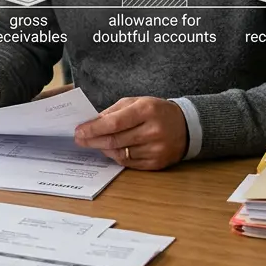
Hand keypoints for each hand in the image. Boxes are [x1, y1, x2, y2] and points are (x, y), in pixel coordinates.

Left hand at [73, 97, 187, 170]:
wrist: (187, 127)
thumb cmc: (156, 111)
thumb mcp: (137, 102)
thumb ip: (113, 112)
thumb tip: (91, 123)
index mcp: (146, 111)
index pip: (114, 123)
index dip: (93, 128)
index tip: (79, 131)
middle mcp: (153, 131)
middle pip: (114, 140)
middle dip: (93, 140)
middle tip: (80, 139)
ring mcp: (156, 149)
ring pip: (120, 153)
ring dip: (104, 149)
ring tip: (96, 143)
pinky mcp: (157, 164)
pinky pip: (129, 163)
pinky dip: (116, 157)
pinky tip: (111, 150)